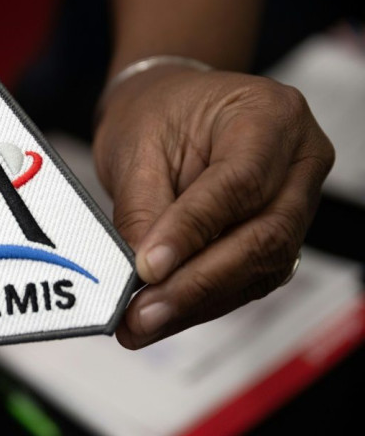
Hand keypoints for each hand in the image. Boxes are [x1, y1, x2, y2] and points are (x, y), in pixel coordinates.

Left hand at [94, 66, 333, 348]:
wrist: (172, 110)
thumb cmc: (157, 114)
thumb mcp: (138, 147)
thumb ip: (143, 211)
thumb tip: (140, 277)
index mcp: (270, 116)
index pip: (239, 184)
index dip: (193, 232)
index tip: (147, 269)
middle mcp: (298, 161)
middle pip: (263, 236)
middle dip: (196, 284)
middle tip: (141, 315)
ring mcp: (295, 203)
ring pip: (257, 268)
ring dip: (196, 304)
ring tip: (141, 325)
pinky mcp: (276, 238)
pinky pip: (245, 279)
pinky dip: (201, 303)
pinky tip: (162, 318)